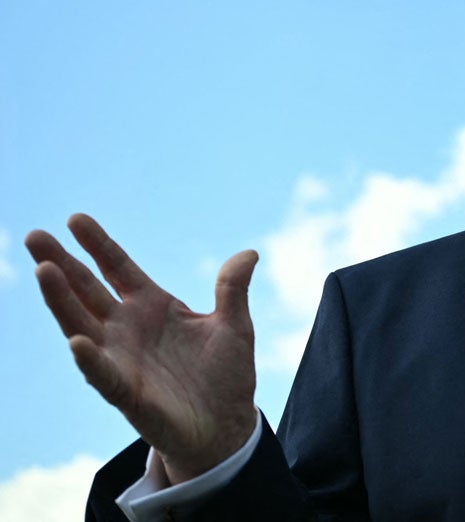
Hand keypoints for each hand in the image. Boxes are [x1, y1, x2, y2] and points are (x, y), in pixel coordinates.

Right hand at [26, 214, 259, 483]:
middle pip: (87, 290)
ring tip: (44, 271)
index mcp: (153, 306)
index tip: (74, 218)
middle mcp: (128, 328)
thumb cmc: (226, 373)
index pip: (118, 268)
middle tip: (34, 237)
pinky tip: (77, 340)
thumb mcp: (235, 326)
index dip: (98, 244)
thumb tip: (250, 253)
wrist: (226, 426)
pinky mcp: (126, 392)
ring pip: (82, 324)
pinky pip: (102, 374)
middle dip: (60, 264)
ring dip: (62, 300)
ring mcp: (122, 359)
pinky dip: (90, 358)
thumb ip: (234, 290)